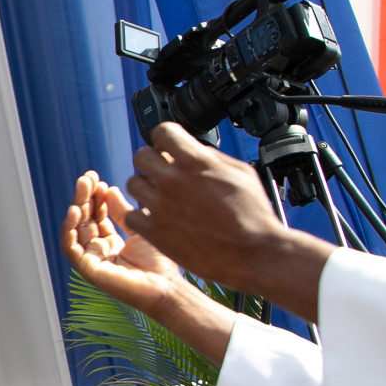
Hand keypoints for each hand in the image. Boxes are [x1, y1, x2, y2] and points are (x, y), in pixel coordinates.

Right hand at [62, 171, 185, 316]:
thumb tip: (109, 189)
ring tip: (84, 185)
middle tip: (88, 177)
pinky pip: (71, 247)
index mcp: (111, 244)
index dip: (96, 198)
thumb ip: (123, 211)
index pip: (97, 216)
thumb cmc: (161, 263)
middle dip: (85, 197)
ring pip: (76, 229)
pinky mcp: (88, 269)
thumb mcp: (140, 228)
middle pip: (85, 220)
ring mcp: (92, 260)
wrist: (166, 288)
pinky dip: (69, 228)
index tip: (99, 180)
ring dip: (77, 205)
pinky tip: (75, 210)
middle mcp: (99, 251)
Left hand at [121, 125, 334, 322]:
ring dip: (146, 187)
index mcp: (195, 162)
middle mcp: (173, 180)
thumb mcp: (240, 172)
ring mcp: (161, 206)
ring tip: (161, 197)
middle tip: (164, 173)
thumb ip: (210, 157)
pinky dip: (141, 216)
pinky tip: (157, 218)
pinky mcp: (155, 232)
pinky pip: (131, 215)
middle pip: (142, 156)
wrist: (254, 254)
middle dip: (153, 161)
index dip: (165, 139)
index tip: (168, 147)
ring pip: (133, 184)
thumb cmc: (252, 215)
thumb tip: (192, 150)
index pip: (162, 131)